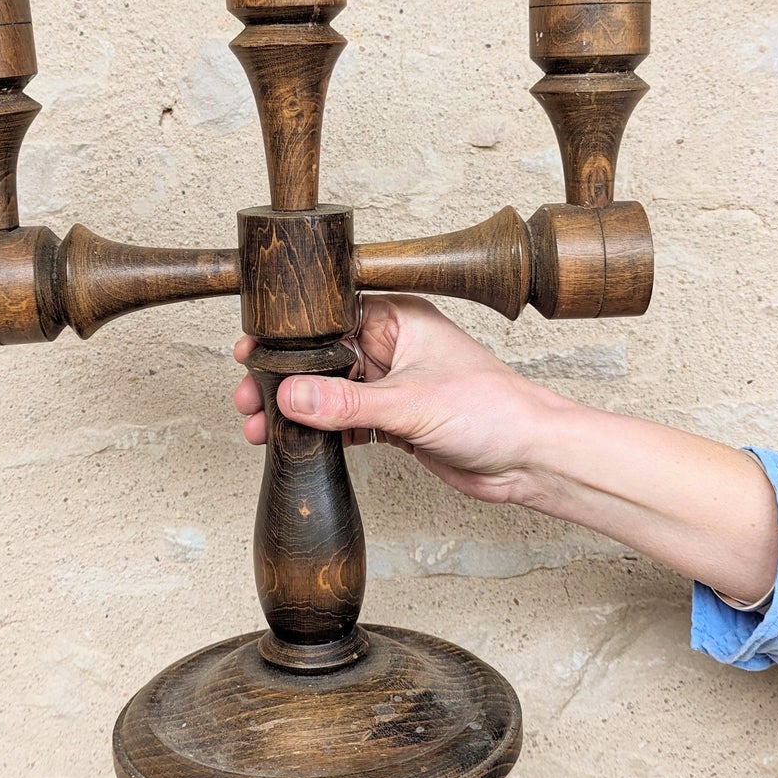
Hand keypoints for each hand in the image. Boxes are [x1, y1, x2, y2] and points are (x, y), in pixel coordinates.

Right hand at [232, 294, 567, 505]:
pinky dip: (318, 433)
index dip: (288, 336)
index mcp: (398, 319)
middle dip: (282, 379)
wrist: (530, 459)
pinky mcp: (392, 420)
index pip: (329, 318)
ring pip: (328, 393)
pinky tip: (294, 443)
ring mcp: (390, 384)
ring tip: (259, 426)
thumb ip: (346, 402)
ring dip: (295, 410)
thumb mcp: (410, 404)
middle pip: (320, 358)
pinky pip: (343, 422)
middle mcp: (391, 346)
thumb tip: (290, 395)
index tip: (252, 351)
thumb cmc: (494, 410)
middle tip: (247, 398)